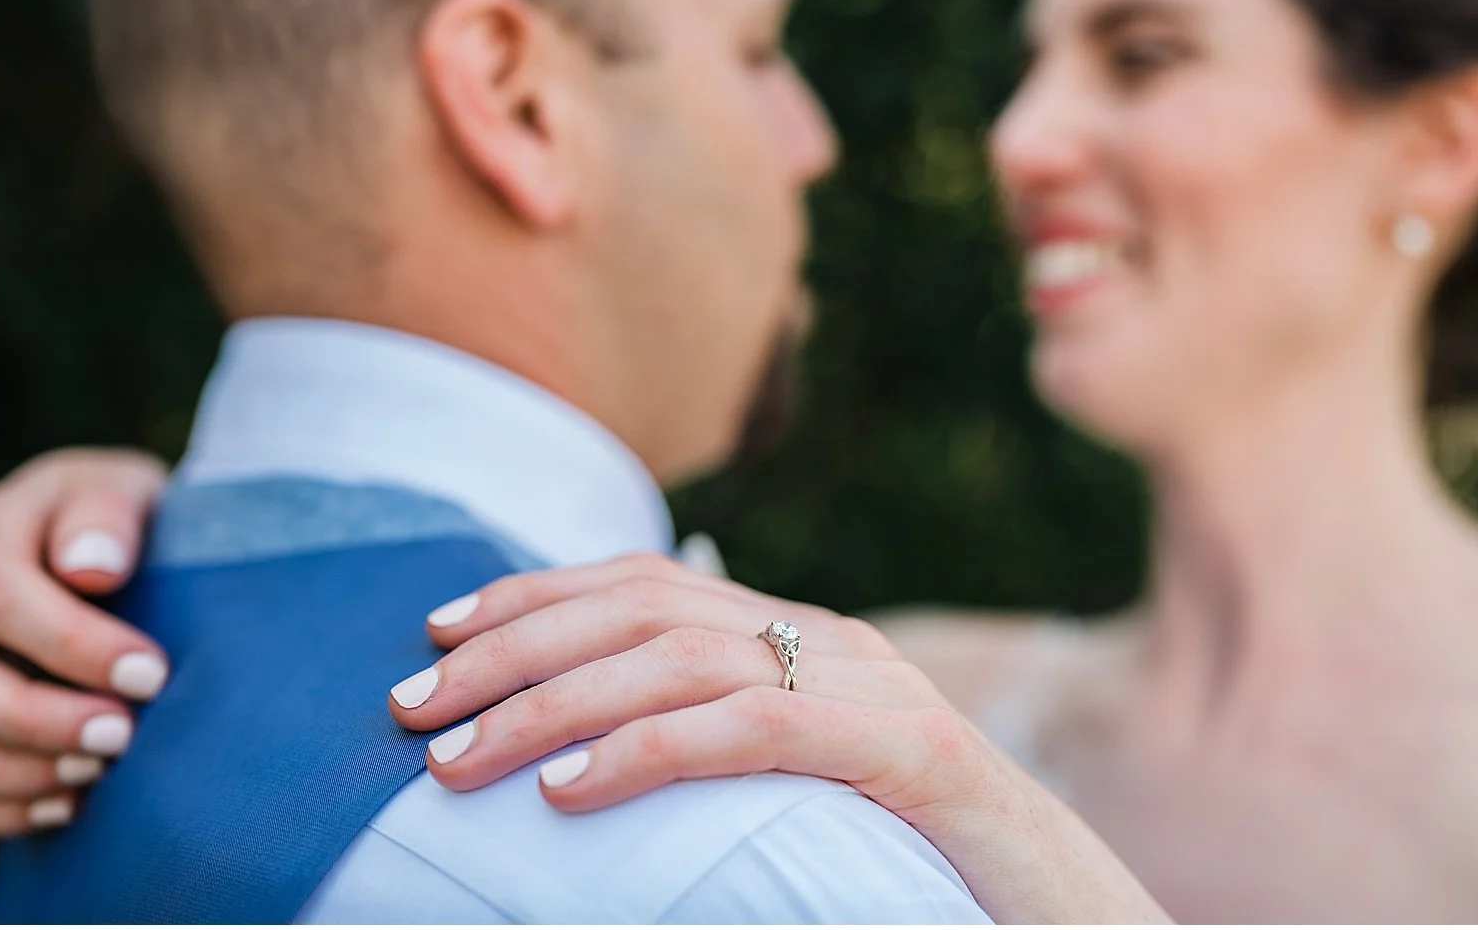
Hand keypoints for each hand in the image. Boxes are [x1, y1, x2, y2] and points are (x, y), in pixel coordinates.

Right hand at [0, 448, 168, 835]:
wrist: (130, 554)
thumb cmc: (135, 526)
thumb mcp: (136, 494)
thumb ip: (110, 515)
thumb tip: (91, 568)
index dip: (71, 643)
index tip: (150, 675)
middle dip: (28, 718)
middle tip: (120, 736)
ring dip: (2, 773)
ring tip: (93, 772)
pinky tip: (67, 803)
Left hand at [387, 553, 1169, 923]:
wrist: (1064, 906)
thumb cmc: (916, 860)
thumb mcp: (795, 789)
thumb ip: (711, 744)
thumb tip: (579, 757)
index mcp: (798, 636)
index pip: (644, 581)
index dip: (533, 595)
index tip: (438, 631)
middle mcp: (828, 639)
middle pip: (643, 607)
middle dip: (514, 647)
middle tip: (413, 704)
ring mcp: (871, 685)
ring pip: (681, 660)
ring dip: (552, 705)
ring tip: (458, 761)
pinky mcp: (904, 748)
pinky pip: (753, 730)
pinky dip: (647, 751)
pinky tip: (567, 794)